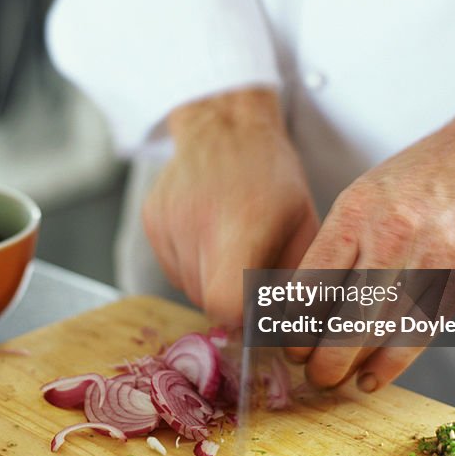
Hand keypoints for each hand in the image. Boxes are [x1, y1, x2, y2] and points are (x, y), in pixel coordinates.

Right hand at [143, 88, 318, 324]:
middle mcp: (196, 224)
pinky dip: (192, 262)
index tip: (256, 303)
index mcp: (241, 225)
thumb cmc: (272, 175)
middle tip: (250, 267)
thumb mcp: (303, 225)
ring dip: (211, 280)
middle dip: (231, 297)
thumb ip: (298, 280)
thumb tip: (293, 331)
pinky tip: (208, 232)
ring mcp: (167, 222)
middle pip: (206, 300)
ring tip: (229, 244)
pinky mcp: (151, 220)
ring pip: (188, 286)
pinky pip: (173, 266)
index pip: (224, 304)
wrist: (224, 124)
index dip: (242, 314)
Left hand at [288, 111, 454, 390]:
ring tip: (332, 380)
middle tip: (307, 373)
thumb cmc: (413, 180)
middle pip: (348, 315)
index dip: (295, 323)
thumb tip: (300, 305)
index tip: (285, 343)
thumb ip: (336, 246)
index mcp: (356, 213)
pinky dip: (392, 363)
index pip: (315, 281)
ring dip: (353, 365)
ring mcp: (432, 260)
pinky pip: (421, 333)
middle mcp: (392, 237)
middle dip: (322, 355)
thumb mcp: (362, 196)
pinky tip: (370, 378)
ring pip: (384, 331)